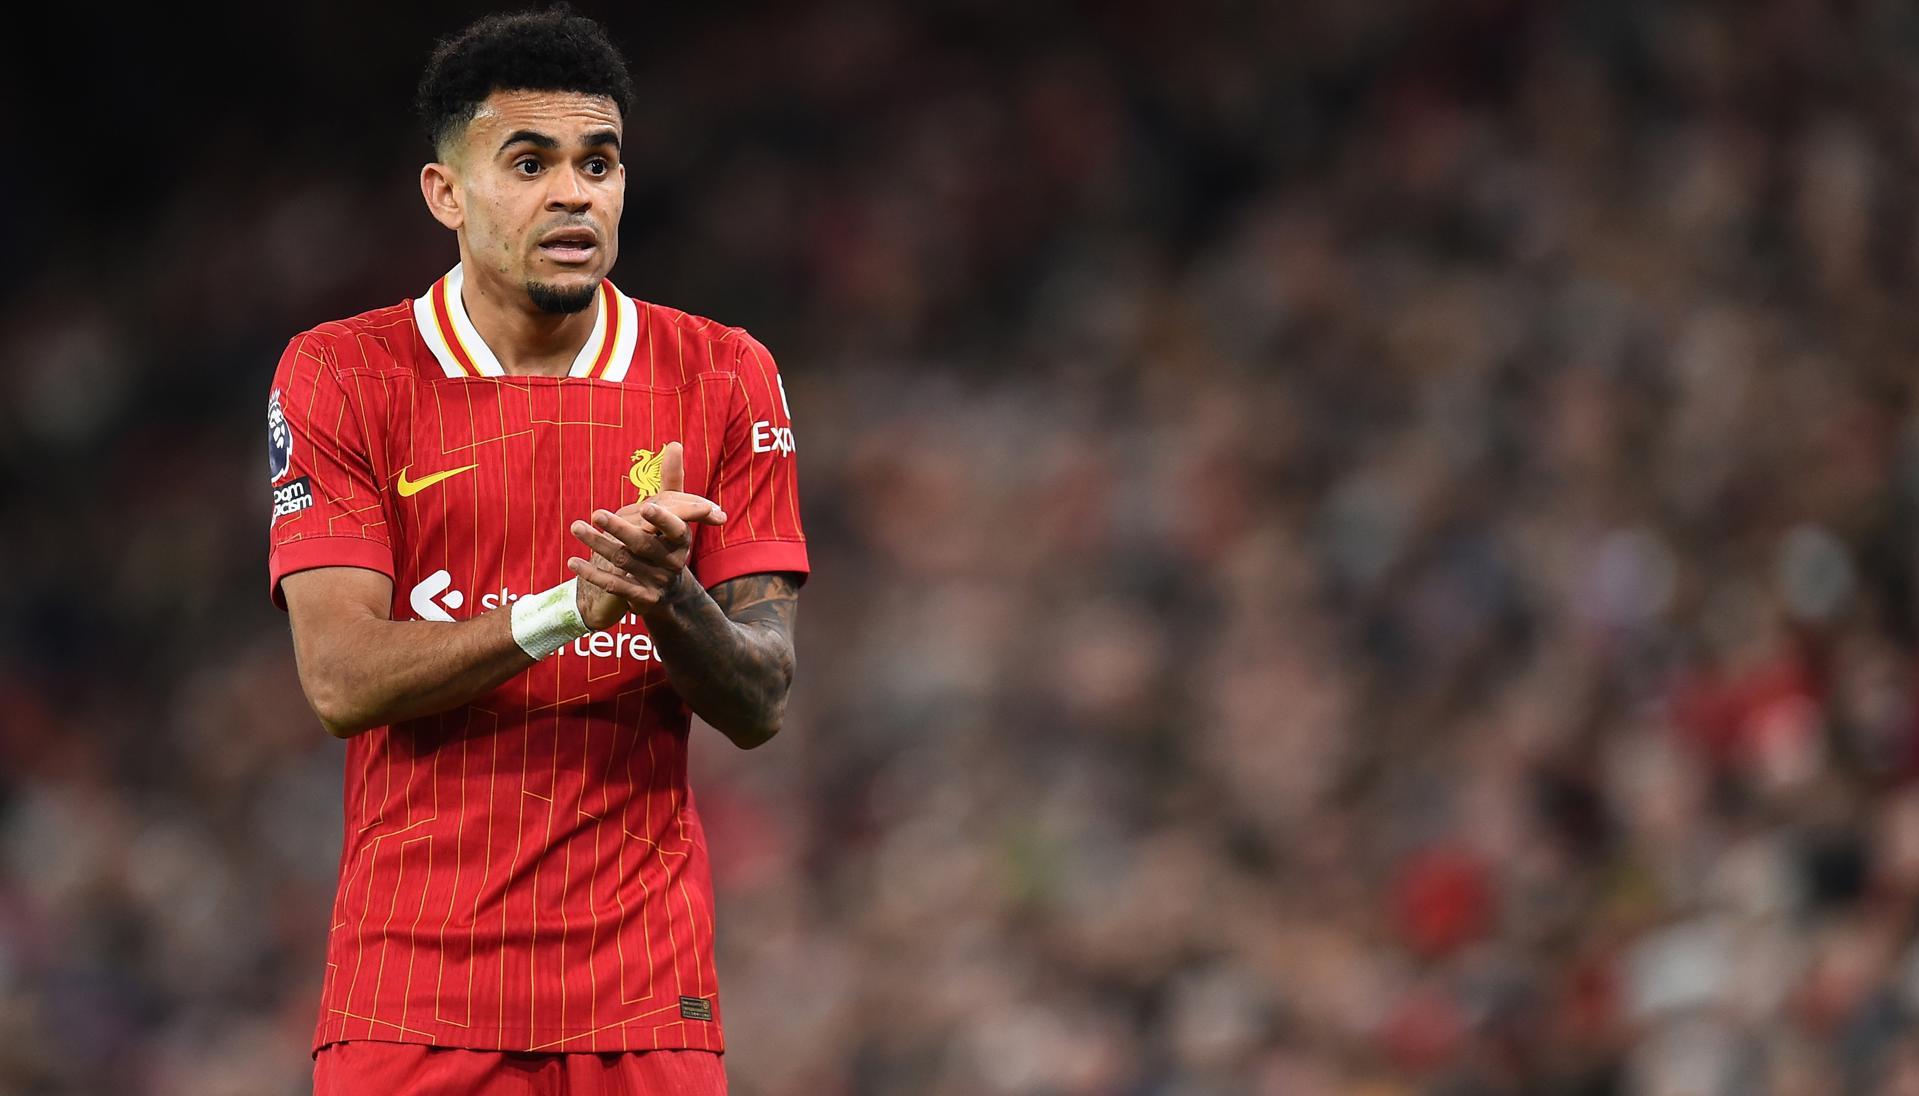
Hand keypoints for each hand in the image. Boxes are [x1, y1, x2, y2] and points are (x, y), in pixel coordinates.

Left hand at [568, 442, 725, 623]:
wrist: (670, 593)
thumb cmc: (667, 542)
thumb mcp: (674, 515)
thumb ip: (672, 481)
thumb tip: (674, 443)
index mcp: (682, 541)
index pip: (676, 529)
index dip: (662, 518)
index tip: (645, 506)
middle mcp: (673, 563)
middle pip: (643, 544)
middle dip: (619, 528)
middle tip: (596, 513)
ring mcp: (658, 583)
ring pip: (624, 562)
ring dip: (598, 545)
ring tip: (576, 527)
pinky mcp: (642, 599)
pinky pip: (614, 585)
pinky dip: (592, 573)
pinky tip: (573, 560)